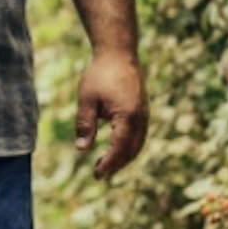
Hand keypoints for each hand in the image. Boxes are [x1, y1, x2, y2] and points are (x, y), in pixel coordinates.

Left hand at [76, 49, 147, 179]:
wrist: (119, 54)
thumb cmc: (100, 74)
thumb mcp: (87, 100)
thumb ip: (85, 125)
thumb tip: (82, 150)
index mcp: (127, 117)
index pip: (119, 149)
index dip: (109, 164)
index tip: (97, 174)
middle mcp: (140, 118)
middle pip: (131, 150)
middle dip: (117, 164)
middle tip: (99, 174)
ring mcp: (145, 114)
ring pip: (138, 144)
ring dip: (124, 157)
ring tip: (106, 165)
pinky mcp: (143, 110)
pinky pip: (139, 135)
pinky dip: (129, 146)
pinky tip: (116, 149)